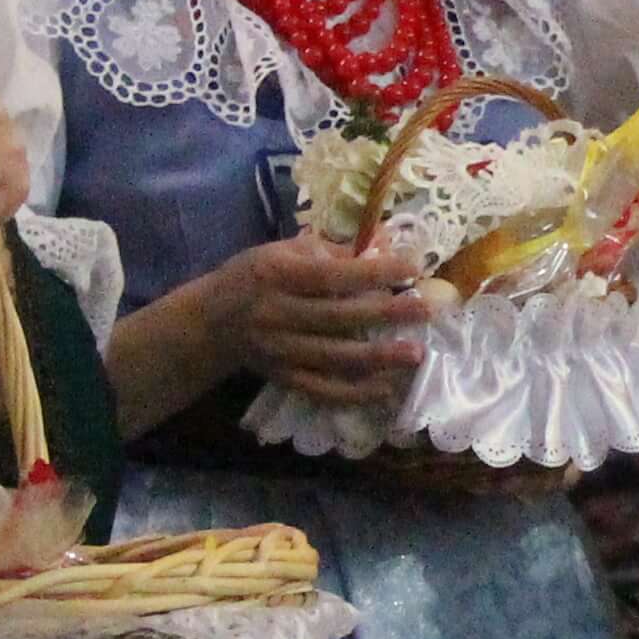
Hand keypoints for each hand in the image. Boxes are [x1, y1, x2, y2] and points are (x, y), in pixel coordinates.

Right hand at [200, 234, 433, 405]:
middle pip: (338, 317)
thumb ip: (329, 250)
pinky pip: (323, 390)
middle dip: (386, 313)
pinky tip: (386, 389)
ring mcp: (280, 351)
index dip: (373, 271)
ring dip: (378, 357)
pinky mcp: (284, 378)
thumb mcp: (281, 250)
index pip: (331, 274)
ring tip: (416, 354)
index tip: (412, 267)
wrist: (211, 322)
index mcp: (277, 274)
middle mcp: (277, 314)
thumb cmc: (253, 275)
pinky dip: (355, 393)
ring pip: (335, 358)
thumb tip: (384, 245)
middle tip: (427, 310)